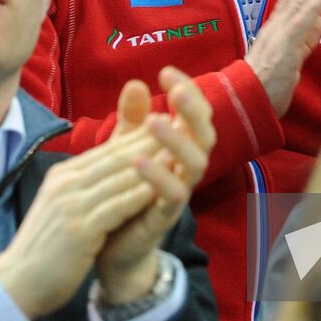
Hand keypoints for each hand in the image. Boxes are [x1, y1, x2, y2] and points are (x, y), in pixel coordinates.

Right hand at [0, 124, 162, 318]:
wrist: (18, 283)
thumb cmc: (45, 248)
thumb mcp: (63, 208)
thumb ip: (85, 187)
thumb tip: (112, 171)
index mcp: (63, 176)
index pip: (107, 150)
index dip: (137, 137)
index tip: (164, 125)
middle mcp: (66, 184)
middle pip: (116, 157)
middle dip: (149, 142)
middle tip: (179, 128)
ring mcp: (71, 205)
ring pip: (118, 177)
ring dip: (151, 164)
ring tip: (178, 152)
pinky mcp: (79, 229)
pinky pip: (116, 206)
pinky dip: (138, 195)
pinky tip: (159, 188)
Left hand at [97, 67, 213, 302]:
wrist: (114, 249)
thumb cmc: (125, 195)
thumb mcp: (125, 152)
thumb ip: (132, 121)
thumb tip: (136, 82)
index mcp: (179, 149)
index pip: (194, 114)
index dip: (187, 91)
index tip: (166, 71)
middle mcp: (186, 169)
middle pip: (205, 134)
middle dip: (193, 110)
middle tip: (176, 90)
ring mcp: (180, 193)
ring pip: (196, 164)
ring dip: (177, 140)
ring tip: (156, 121)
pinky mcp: (165, 217)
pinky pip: (173, 196)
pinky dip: (158, 176)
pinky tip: (138, 159)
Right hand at [246, 0, 320, 116]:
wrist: (245, 105)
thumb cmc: (267, 86)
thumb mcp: (290, 57)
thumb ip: (303, 38)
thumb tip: (318, 20)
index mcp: (278, 27)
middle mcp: (276, 25)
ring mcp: (278, 34)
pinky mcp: (282, 48)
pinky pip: (299, 21)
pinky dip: (313, 3)